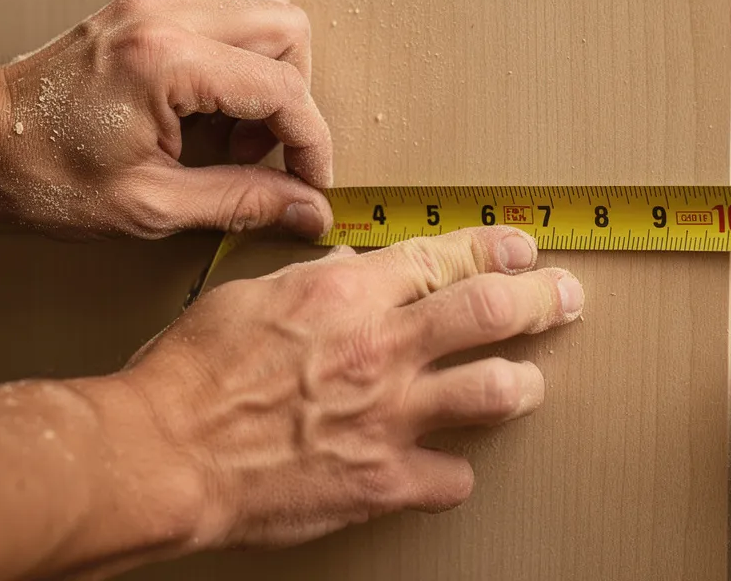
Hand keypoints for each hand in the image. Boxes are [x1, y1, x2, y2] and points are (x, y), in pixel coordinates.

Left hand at [0, 0, 332, 238]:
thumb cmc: (41, 175)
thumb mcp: (149, 206)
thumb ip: (241, 202)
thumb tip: (307, 211)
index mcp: (164, 62)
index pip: (283, 88)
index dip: (311, 142)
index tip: (310, 183)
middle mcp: (164, 15)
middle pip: (287, 30)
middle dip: (292, 98)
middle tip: (258, 152)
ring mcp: (154, 0)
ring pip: (264, 5)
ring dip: (270, 68)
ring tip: (233, 126)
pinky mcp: (146, 4)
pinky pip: (226, 3)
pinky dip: (240, 48)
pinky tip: (212, 98)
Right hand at [107, 227, 584, 548]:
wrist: (165, 453)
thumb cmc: (193, 373)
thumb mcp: (254, 295)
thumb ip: (318, 283)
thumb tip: (356, 274)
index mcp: (350, 295)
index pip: (448, 257)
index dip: (498, 250)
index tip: (523, 251)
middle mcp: (383, 350)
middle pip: (494, 311)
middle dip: (543, 300)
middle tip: (565, 298)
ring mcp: (389, 417)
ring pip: (496, 391)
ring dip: (523, 384)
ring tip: (530, 382)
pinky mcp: (381, 481)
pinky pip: (453, 477)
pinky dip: (456, 471)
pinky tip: (451, 465)